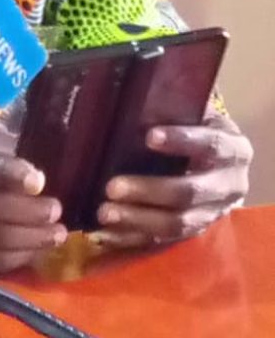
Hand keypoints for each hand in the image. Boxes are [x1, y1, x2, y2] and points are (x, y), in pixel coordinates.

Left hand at [95, 108, 252, 247]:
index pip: (211, 145)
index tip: (149, 136)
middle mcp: (229, 186)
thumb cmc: (200, 131)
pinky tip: (105, 233)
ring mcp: (212, 214)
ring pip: (177, 223)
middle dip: (149, 190)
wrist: (223, 166)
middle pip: (190, 192)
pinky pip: (162, 242)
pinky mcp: (194, 233)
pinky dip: (133, 238)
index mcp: (234, 151)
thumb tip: (136, 94)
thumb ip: (176, 109)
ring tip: (104, 212)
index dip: (182, 141)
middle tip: (112, 186)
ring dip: (138, 219)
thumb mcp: (198, 116)